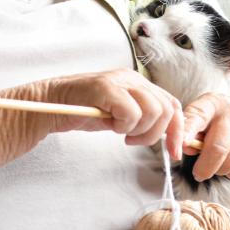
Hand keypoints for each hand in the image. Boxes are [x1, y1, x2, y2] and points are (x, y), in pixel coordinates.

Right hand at [44, 69, 184, 158]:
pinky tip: (111, 125)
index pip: (172, 104)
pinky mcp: (106, 88)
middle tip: (132, 140)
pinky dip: (124, 126)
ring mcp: (119, 80)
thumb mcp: (120, 115)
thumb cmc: (84, 111)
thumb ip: (142, 117)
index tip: (174, 152)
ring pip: (153, 110)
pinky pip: (131, 112)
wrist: (52, 104)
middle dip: (155, 134)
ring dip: (139, 130)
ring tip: (120, 132)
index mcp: (139, 82)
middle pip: (167, 109)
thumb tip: (168, 135)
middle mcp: (132, 78)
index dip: (177, 130)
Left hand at [182, 93, 229, 180]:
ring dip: (221, 171)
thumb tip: (186, 148)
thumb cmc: (218, 122)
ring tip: (218, 165)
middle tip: (198, 174)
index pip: (197, 116)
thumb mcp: (201, 119)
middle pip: (218, 147)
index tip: (180, 145)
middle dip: (205, 167)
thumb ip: (190, 132)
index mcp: (210, 103)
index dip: (188, 131)